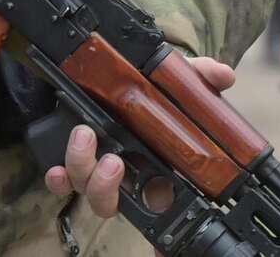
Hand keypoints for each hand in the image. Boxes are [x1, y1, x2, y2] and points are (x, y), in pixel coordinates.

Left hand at [43, 56, 235, 217]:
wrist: (99, 73)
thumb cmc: (142, 87)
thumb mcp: (171, 80)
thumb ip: (198, 77)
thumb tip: (223, 75)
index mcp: (150, 163)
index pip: (158, 196)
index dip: (159, 205)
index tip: (159, 195)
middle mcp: (121, 172)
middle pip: (112, 200)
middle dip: (107, 186)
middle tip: (114, 161)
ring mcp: (93, 167)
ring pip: (86, 188)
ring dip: (84, 168)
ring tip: (85, 137)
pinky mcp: (67, 156)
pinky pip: (61, 180)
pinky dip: (58, 178)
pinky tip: (56, 168)